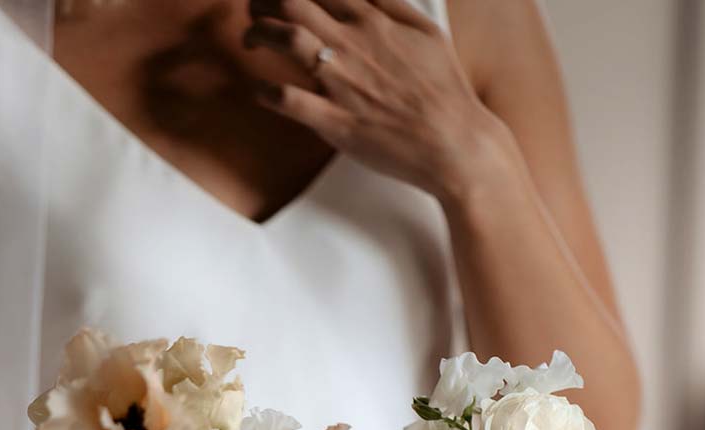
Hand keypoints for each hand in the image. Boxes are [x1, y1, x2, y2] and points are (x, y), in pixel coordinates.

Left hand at [244, 0, 501, 205]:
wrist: (454, 141)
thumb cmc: (442, 88)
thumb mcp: (424, 31)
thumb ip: (390, 3)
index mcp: (372, 19)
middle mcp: (351, 43)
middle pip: (292, 1)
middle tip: (253, 7)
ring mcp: (341, 82)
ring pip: (286, 39)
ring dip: (258, 33)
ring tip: (250, 39)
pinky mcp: (335, 122)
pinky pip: (288, 100)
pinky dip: (265, 92)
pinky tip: (257, 91)